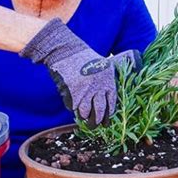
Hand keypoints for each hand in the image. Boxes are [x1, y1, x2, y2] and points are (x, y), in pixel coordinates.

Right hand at [20, 19, 141, 126]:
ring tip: (83, 118)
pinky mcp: (72, 91)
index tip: (107, 118)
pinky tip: (73, 106)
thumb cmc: (84, 58)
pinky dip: (72, 107)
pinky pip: (72, 106)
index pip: (111, 101)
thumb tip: (107, 99)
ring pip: (85, 111)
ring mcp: (85, 89)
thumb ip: (106, 80)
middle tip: (95, 126)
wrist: (66, 50)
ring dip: (84, 116)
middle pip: (99, 109)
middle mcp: (98, 85)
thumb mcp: (102, 65)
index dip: (109, 112)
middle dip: (97, 121)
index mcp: (108, 79)